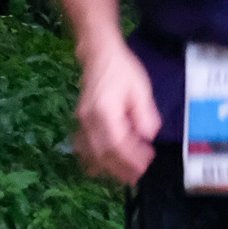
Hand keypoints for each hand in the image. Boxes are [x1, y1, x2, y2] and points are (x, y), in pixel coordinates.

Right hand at [74, 44, 160, 183]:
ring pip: (90, 153)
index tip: (146, 163)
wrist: (99, 54)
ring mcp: (82, 121)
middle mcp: (89, 120)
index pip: (116, 144)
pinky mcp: (81, 121)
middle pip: (102, 153)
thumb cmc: (122, 69)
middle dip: (121, 168)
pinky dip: (94, 160)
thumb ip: (145, 115)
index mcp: (104, 112)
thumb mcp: (141, 90)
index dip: (131, 158)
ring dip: (108, 167)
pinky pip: (83, 147)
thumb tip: (147, 137)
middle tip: (138, 174)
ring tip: (124, 174)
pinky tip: (105, 165)